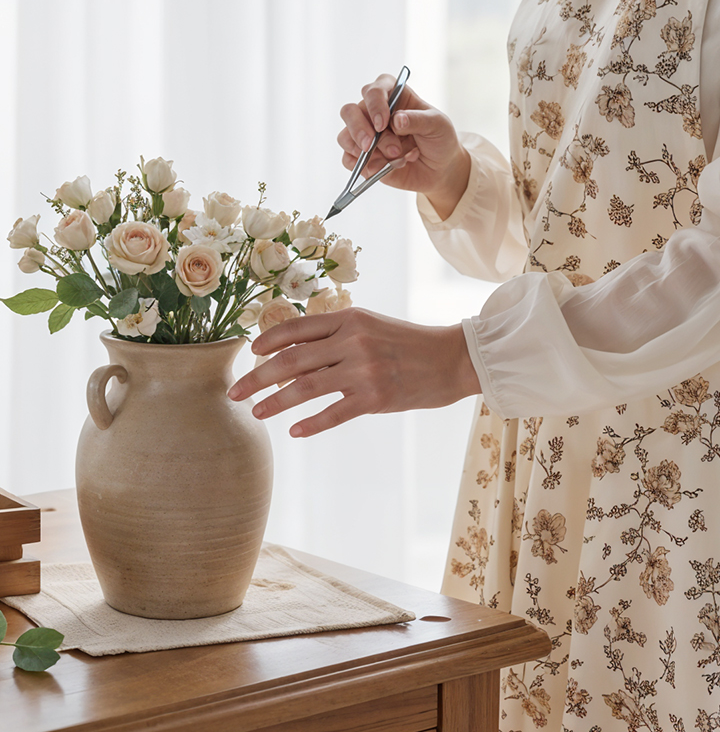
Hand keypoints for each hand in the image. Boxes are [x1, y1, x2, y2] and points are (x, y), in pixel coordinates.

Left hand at [227, 308, 481, 436]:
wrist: (454, 359)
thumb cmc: (411, 342)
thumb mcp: (373, 326)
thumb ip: (338, 334)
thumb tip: (294, 352)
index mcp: (351, 318)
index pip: (297, 328)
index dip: (268, 340)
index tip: (249, 353)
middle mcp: (353, 341)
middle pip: (292, 360)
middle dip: (257, 377)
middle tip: (234, 392)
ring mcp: (363, 370)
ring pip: (305, 387)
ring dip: (274, 402)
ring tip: (255, 413)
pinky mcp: (375, 398)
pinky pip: (333, 413)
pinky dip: (311, 423)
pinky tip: (294, 431)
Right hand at [338, 76, 470, 219]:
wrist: (441, 168)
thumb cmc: (439, 139)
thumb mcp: (438, 125)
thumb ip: (418, 120)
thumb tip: (397, 120)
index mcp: (392, 96)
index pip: (373, 90)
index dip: (374, 104)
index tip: (384, 122)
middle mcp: (374, 113)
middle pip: (349, 112)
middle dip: (359, 129)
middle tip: (371, 145)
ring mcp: (366, 135)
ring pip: (345, 137)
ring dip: (365, 152)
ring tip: (394, 158)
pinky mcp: (363, 158)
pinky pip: (349, 161)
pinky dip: (365, 167)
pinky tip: (386, 168)